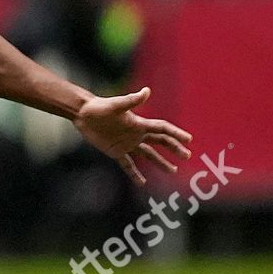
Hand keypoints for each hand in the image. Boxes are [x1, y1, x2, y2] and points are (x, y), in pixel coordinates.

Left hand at [73, 86, 192, 187]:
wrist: (83, 114)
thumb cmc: (100, 107)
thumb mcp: (116, 105)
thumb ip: (132, 100)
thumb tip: (147, 90)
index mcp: (139, 124)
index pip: (162, 130)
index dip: (175, 134)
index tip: (188, 139)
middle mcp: (136, 134)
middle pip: (160, 142)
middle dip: (174, 149)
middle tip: (186, 156)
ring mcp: (127, 143)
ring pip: (148, 155)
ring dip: (160, 162)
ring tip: (173, 171)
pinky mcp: (116, 151)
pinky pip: (128, 164)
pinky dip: (135, 173)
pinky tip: (142, 182)